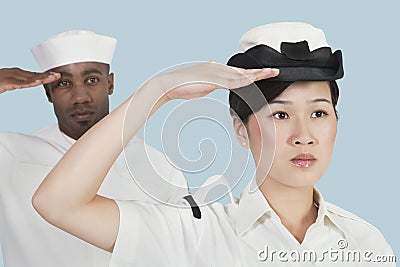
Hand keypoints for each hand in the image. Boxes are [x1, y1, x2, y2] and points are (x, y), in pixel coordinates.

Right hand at [0, 68, 60, 93]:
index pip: (30, 75)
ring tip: (54, 77)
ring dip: (42, 77)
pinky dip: (30, 82)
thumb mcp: (2, 84)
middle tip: (58, 75)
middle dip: (46, 75)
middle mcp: (11, 73)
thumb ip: (11, 84)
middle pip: (32, 74)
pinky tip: (39, 82)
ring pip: (28, 77)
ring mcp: (7, 76)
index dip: (42, 76)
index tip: (54, 76)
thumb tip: (18, 84)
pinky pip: (20, 83)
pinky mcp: (4, 82)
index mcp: (11, 74)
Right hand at [158, 61, 278, 100]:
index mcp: (215, 68)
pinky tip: (252, 81)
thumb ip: (212, 84)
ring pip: (240, 74)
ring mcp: (215, 72)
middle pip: (242, 70)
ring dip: (256, 75)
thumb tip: (216, 85)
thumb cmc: (183, 86)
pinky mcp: (211, 79)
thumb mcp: (202, 85)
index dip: (252, 73)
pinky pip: (230, 81)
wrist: (170, 84)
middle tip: (274, 71)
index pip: (237, 71)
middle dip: (259, 71)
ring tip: (270, 74)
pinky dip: (243, 81)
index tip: (263, 74)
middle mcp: (217, 67)